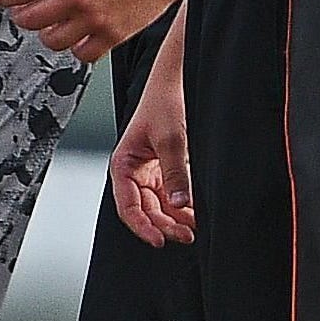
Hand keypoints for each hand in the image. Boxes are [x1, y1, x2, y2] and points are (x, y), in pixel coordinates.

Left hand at [0, 0, 185, 62]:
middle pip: (29, 20)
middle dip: (21, 15)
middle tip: (24, 11)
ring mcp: (94, 20)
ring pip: (51, 41)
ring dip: (47, 32)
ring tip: (53, 23)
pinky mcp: (112, 36)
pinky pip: (82, 54)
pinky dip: (76, 47)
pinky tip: (78, 35)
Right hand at [110, 68, 193, 245]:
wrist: (177, 81)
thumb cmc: (163, 101)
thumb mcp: (171, 138)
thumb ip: (175, 173)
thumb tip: (179, 203)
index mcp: (123, 165)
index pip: (128, 206)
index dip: (143, 226)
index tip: (159, 239)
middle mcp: (135, 172)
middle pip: (146, 210)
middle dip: (164, 225)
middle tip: (186, 235)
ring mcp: (151, 173)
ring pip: (160, 207)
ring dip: (175, 219)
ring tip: (194, 228)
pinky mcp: (168, 171)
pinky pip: (173, 196)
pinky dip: (184, 207)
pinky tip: (196, 214)